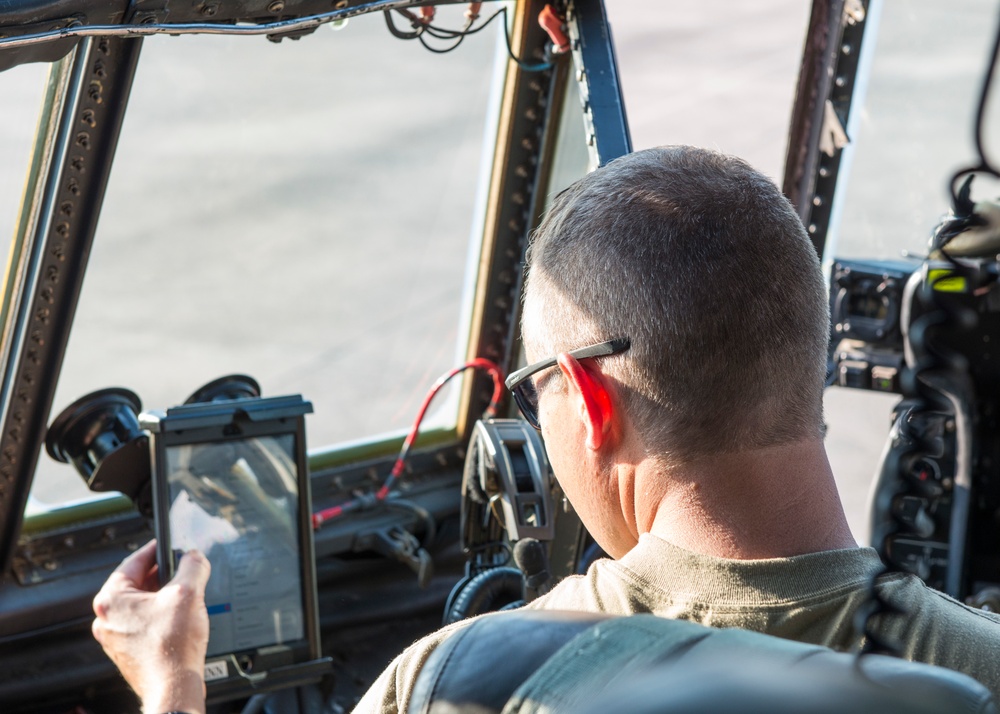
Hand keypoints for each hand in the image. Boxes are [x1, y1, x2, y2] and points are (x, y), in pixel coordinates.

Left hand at [92, 540, 210, 713]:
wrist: (173, 689)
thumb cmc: (171, 649)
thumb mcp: (189, 593)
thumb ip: (193, 565)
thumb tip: (194, 556)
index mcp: (111, 600)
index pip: (134, 561)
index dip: (156, 549)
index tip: (169, 544)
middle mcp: (107, 618)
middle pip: (138, 582)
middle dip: (163, 575)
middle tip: (184, 572)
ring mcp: (116, 636)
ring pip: (142, 603)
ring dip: (163, 596)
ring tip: (185, 598)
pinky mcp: (128, 649)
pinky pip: (144, 622)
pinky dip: (161, 616)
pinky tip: (179, 620)